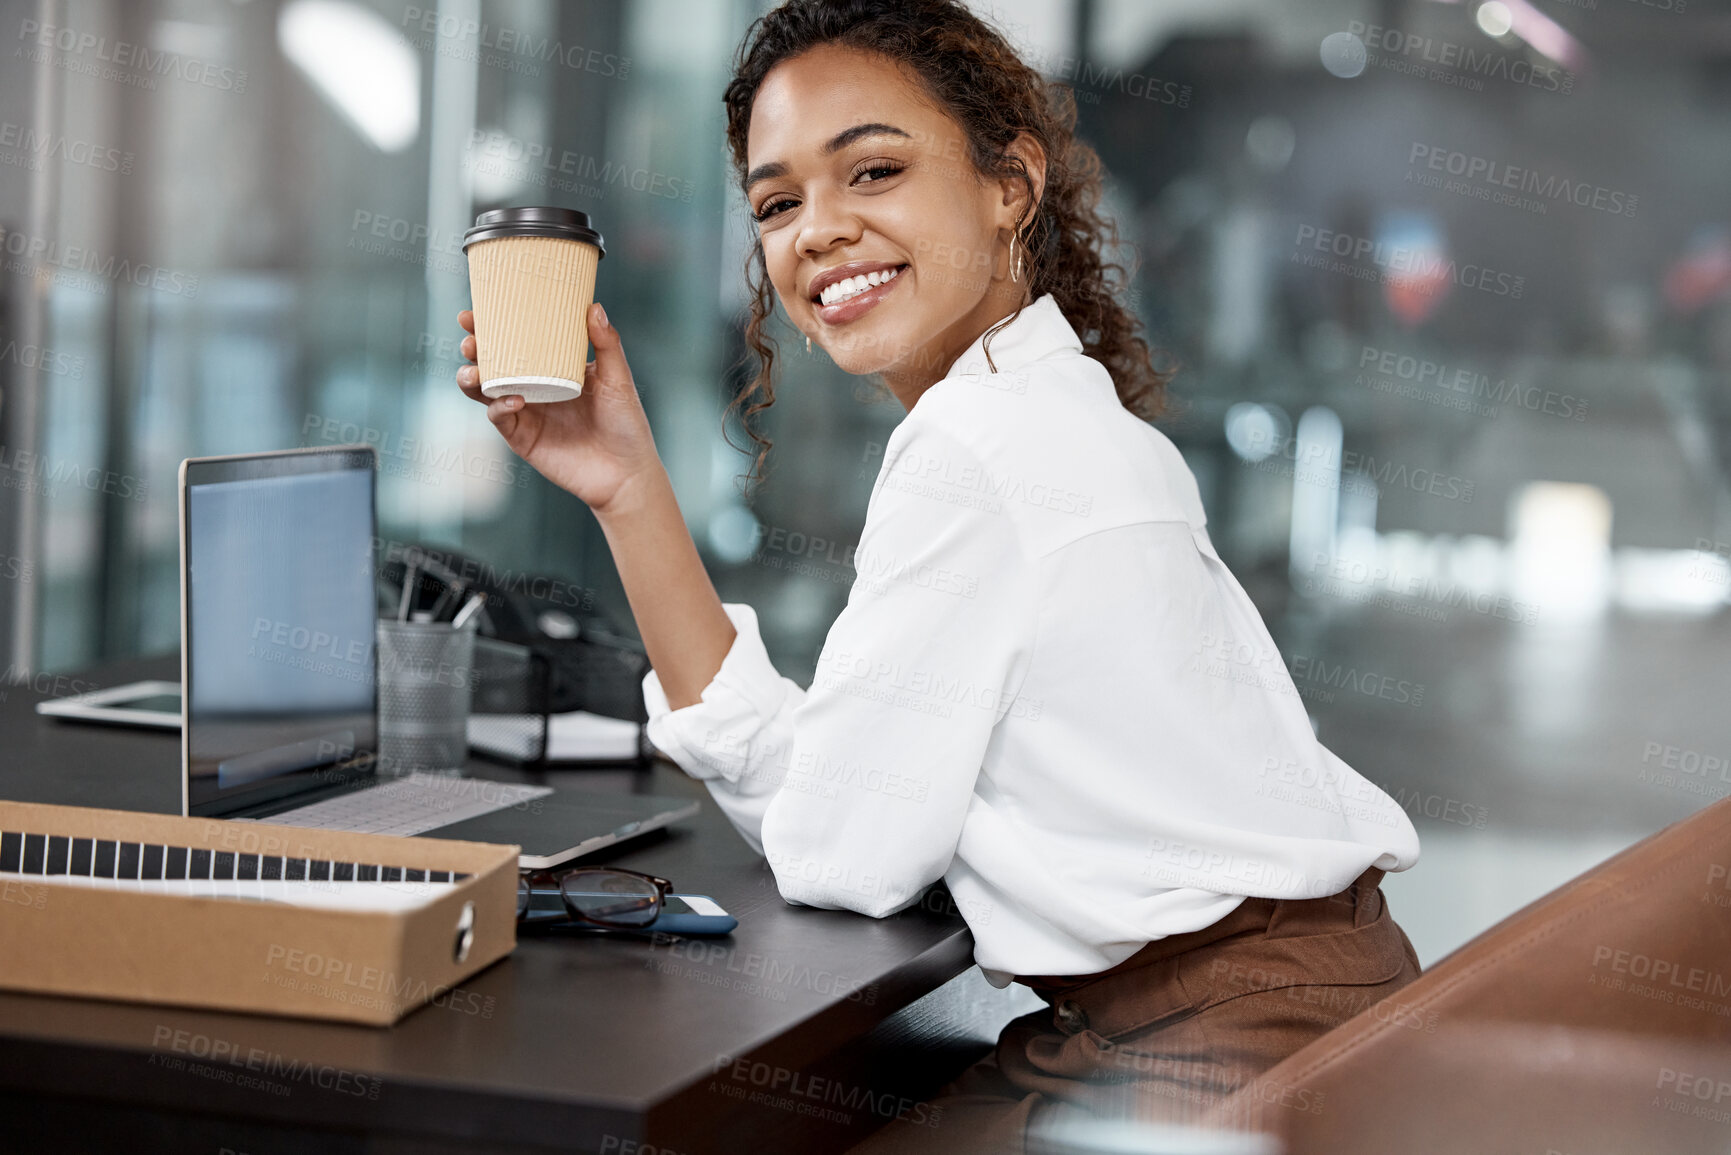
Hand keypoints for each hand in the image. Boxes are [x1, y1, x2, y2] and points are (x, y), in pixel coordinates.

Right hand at [456, 303, 662, 515]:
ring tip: (474, 370)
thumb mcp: (618, 380)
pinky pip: (500, 418)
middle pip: (492, 362)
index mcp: (553, 367)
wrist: (626, 474)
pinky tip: (514, 399)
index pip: (517, 340)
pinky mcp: (523, 438)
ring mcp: (526, 413)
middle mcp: (534, 387)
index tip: (476, 310)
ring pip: (485, 390)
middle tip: (471, 338)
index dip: (493, 325)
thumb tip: (594, 307)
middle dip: (474, 348)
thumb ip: (607, 345)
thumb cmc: (626, 424)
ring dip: (472, 377)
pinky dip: (499, 406)